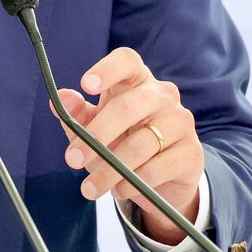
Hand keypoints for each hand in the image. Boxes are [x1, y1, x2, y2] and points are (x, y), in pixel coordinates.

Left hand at [52, 47, 202, 244]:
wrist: (164, 180)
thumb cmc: (124, 142)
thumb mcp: (95, 127)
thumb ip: (77, 114)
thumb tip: (60, 99)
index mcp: (137, 81)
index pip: (127, 61)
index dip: (106, 69)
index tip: (85, 85)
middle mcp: (162, 95)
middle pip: (127, 107)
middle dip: (95, 136)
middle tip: (72, 160)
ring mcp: (180, 122)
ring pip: (140, 144)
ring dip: (109, 170)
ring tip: (91, 187)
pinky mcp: (191, 152)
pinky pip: (156, 168)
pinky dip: (132, 183)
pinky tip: (120, 189)